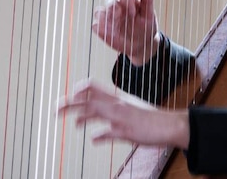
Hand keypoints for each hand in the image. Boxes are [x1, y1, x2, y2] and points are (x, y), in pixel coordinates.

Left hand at [58, 79, 189, 147]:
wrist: (169, 124)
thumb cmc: (151, 118)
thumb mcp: (131, 113)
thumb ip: (113, 121)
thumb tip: (97, 135)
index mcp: (117, 97)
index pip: (93, 87)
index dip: (79, 90)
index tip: (70, 96)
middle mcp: (117, 104)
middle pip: (88, 99)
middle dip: (70, 103)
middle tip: (56, 108)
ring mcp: (121, 117)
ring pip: (95, 111)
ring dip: (80, 116)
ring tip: (72, 122)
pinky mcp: (126, 130)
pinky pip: (109, 132)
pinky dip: (100, 136)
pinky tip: (94, 139)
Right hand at [93, 0, 159, 64]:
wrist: (143, 44)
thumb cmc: (146, 26)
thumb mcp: (149, 14)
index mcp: (128, 0)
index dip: (127, 0)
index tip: (133, 11)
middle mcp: (116, 7)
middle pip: (109, 0)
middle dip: (113, 6)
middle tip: (119, 14)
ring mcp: (108, 18)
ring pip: (99, 11)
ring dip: (103, 16)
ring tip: (111, 23)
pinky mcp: (103, 30)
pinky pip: (96, 26)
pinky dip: (99, 28)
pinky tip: (106, 32)